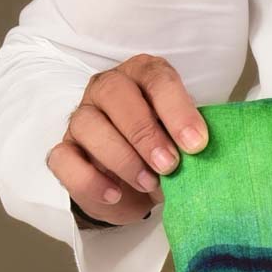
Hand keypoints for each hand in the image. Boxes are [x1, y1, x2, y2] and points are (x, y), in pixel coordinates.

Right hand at [46, 54, 208, 225]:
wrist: (138, 188)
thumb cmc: (166, 154)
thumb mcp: (185, 145)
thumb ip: (192, 142)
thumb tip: (209, 154)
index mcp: (143, 78)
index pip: (156, 79)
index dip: (177, 110)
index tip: (197, 144)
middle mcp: (107, 90)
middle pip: (115, 93)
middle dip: (145, 132)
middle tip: (169, 165)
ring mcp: (82, 119)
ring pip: (87, 124)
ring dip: (121, 156)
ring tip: (149, 183)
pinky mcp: (65, 151)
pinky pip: (63, 159)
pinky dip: (89, 179)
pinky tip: (115, 193)